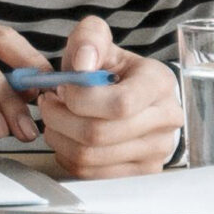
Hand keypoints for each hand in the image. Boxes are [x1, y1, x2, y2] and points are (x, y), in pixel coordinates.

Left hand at [31, 20, 182, 179]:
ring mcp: (156, 151)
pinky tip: (67, 137)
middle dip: (60, 118)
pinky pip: (89, 174)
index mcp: (159, 83)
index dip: (80, 99)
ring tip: (55, 118)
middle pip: (99, 134)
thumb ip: (89, 39)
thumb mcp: (101, 42)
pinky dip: (67, 155)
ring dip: (59, 138)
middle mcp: (165, 120)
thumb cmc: (115, 70)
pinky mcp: (139, 173)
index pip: (120, 104)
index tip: (63, 87)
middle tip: (48, 103)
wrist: (136, 97)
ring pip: (89, 158)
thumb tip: (82, 64)